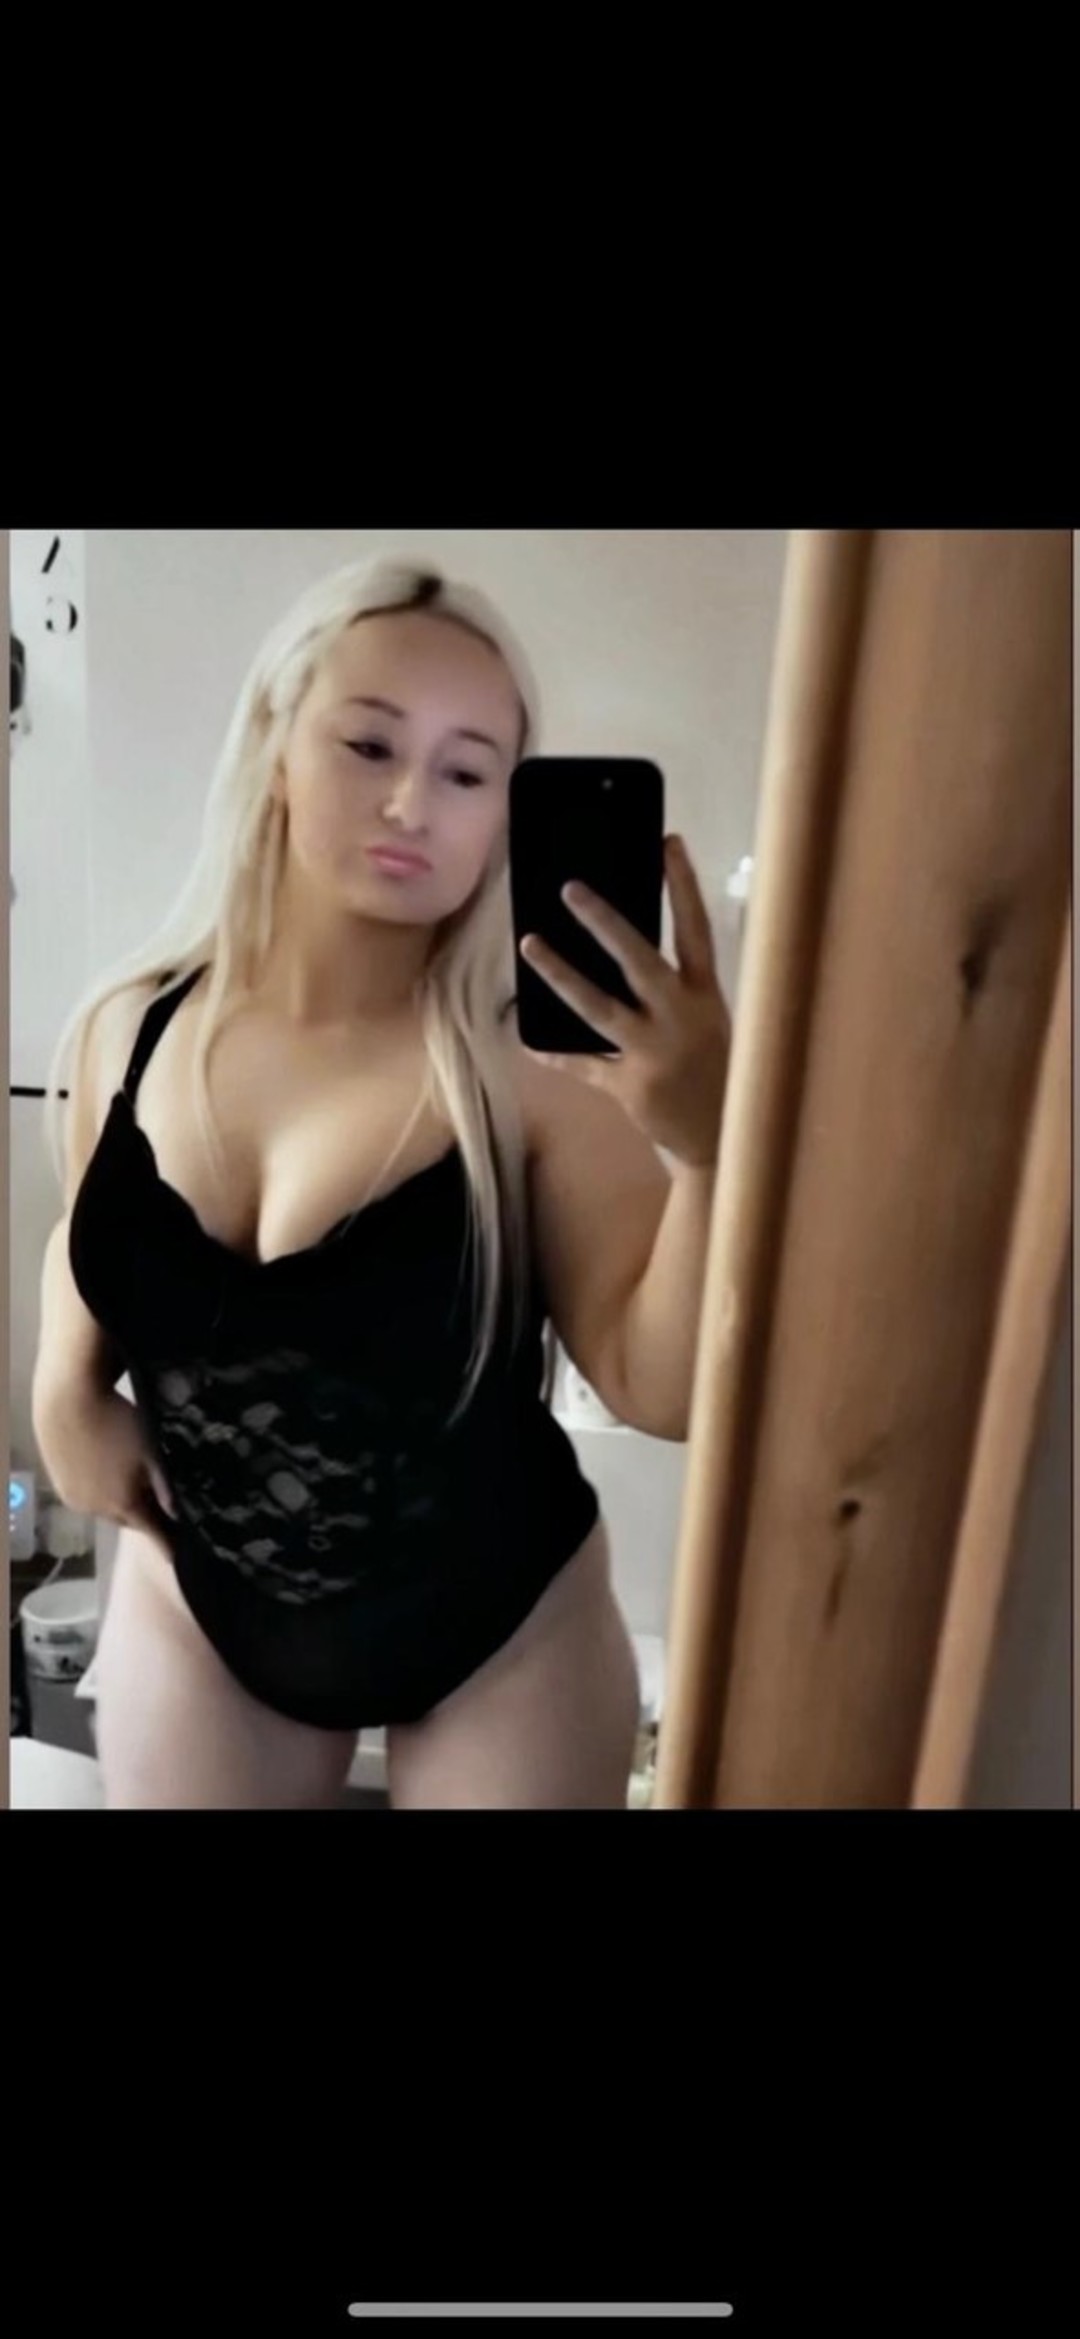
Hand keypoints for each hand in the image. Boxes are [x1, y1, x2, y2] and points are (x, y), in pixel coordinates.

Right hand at [37, 1382, 178, 1554]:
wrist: (68, 1400)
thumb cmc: (117, 1421)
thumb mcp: (151, 1449)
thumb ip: (164, 1484)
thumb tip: (177, 1513)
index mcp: (124, 1504)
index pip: (152, 1534)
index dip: (167, 1545)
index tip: (179, 1557)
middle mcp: (97, 1509)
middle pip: (128, 1521)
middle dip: (145, 1518)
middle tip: (160, 1508)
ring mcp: (76, 1500)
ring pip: (106, 1510)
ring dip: (120, 1504)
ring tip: (132, 1486)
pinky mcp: (61, 1486)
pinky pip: (88, 1499)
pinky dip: (101, 1494)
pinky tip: (106, 1475)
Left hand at [518, 833, 730, 1166]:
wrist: (724, 1138)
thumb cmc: (714, 1069)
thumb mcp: (707, 1022)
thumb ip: (674, 989)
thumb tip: (621, 947)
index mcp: (705, 996)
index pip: (696, 931)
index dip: (683, 887)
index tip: (667, 843)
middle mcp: (680, 1018)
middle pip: (640, 961)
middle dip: (605, 923)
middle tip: (571, 888)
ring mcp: (653, 1053)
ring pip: (599, 1007)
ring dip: (561, 974)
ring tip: (529, 944)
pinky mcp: (630, 1087)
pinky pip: (584, 1065)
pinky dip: (556, 1056)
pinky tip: (528, 1043)